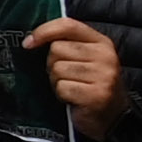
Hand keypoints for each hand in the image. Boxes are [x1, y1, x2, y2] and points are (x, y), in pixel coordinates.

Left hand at [33, 12, 125, 128]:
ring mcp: (103, 76)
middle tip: (67, 77)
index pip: (67, 25)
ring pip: (57, 69)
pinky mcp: (96, 95)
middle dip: (53, 64)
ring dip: (57, 81)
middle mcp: (105, 56)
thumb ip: (66, 44)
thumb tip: (29, 41)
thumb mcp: (85, 58)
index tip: (28, 43)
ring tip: (71, 87)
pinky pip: (62, 88)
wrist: (113, 116)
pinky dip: (61, 95)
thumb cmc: (91, 84)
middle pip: (57, 49)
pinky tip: (73, 99)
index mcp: (101, 42)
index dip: (43, 31)